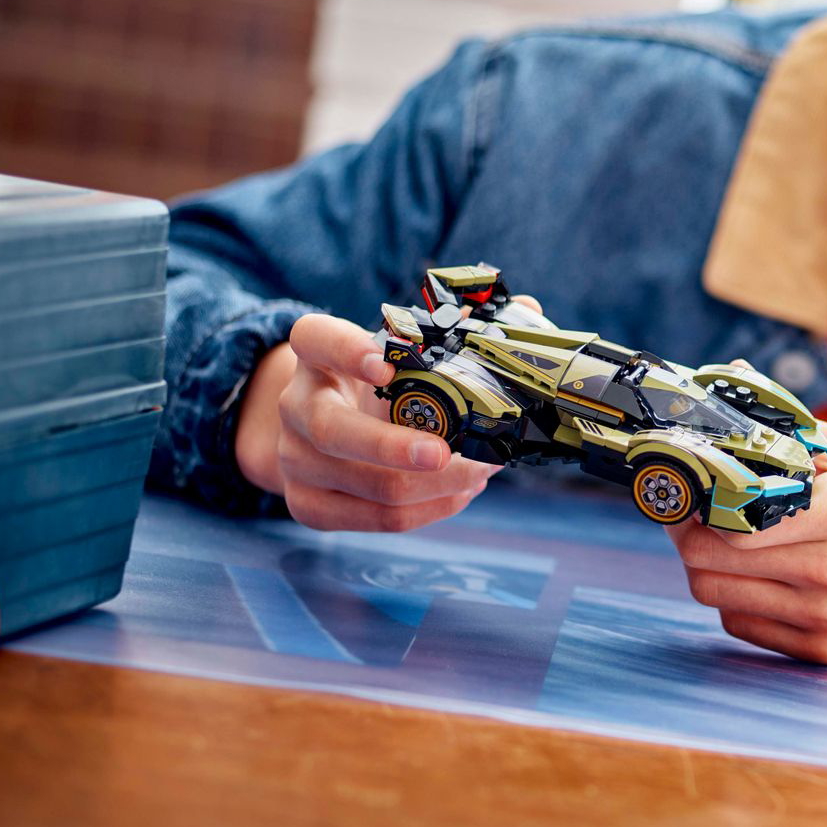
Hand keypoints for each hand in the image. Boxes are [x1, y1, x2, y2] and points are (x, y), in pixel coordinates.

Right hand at [234, 313, 497, 531]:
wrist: (324, 429)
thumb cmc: (380, 380)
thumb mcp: (403, 349)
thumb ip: (460, 331)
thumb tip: (532, 307)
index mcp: (316, 351)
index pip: (316, 339)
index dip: (346, 351)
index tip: (384, 365)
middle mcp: (295, 403)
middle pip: (331, 429)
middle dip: (392, 447)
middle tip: (446, 453)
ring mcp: (294, 458)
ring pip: (363, 484)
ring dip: (432, 485)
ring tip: (481, 472)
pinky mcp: (308, 504)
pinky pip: (373, 519)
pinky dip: (426, 509)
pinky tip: (460, 492)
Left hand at [667, 418, 826, 663]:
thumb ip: (791, 436)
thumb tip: (722, 411)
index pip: (727, 518)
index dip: (694, 501)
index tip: (690, 484)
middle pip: (707, 563)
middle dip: (690, 534)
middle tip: (700, 510)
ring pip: (718, 597)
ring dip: (710, 565)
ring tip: (735, 539)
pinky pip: (745, 625)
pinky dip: (739, 597)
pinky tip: (766, 572)